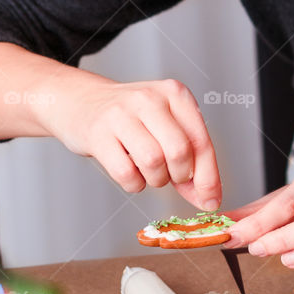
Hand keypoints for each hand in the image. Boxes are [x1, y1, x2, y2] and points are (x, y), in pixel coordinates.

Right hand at [39, 75, 221, 210]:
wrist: (82, 102)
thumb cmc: (131, 118)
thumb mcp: (166, 126)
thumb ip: (190, 160)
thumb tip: (209, 198)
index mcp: (175, 94)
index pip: (201, 141)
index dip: (209, 177)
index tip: (211, 199)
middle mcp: (149, 99)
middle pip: (179, 152)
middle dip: (180, 176)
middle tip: (171, 176)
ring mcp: (121, 114)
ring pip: (154, 162)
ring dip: (156, 180)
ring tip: (149, 171)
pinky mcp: (98, 133)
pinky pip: (126, 173)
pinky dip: (134, 184)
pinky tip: (131, 172)